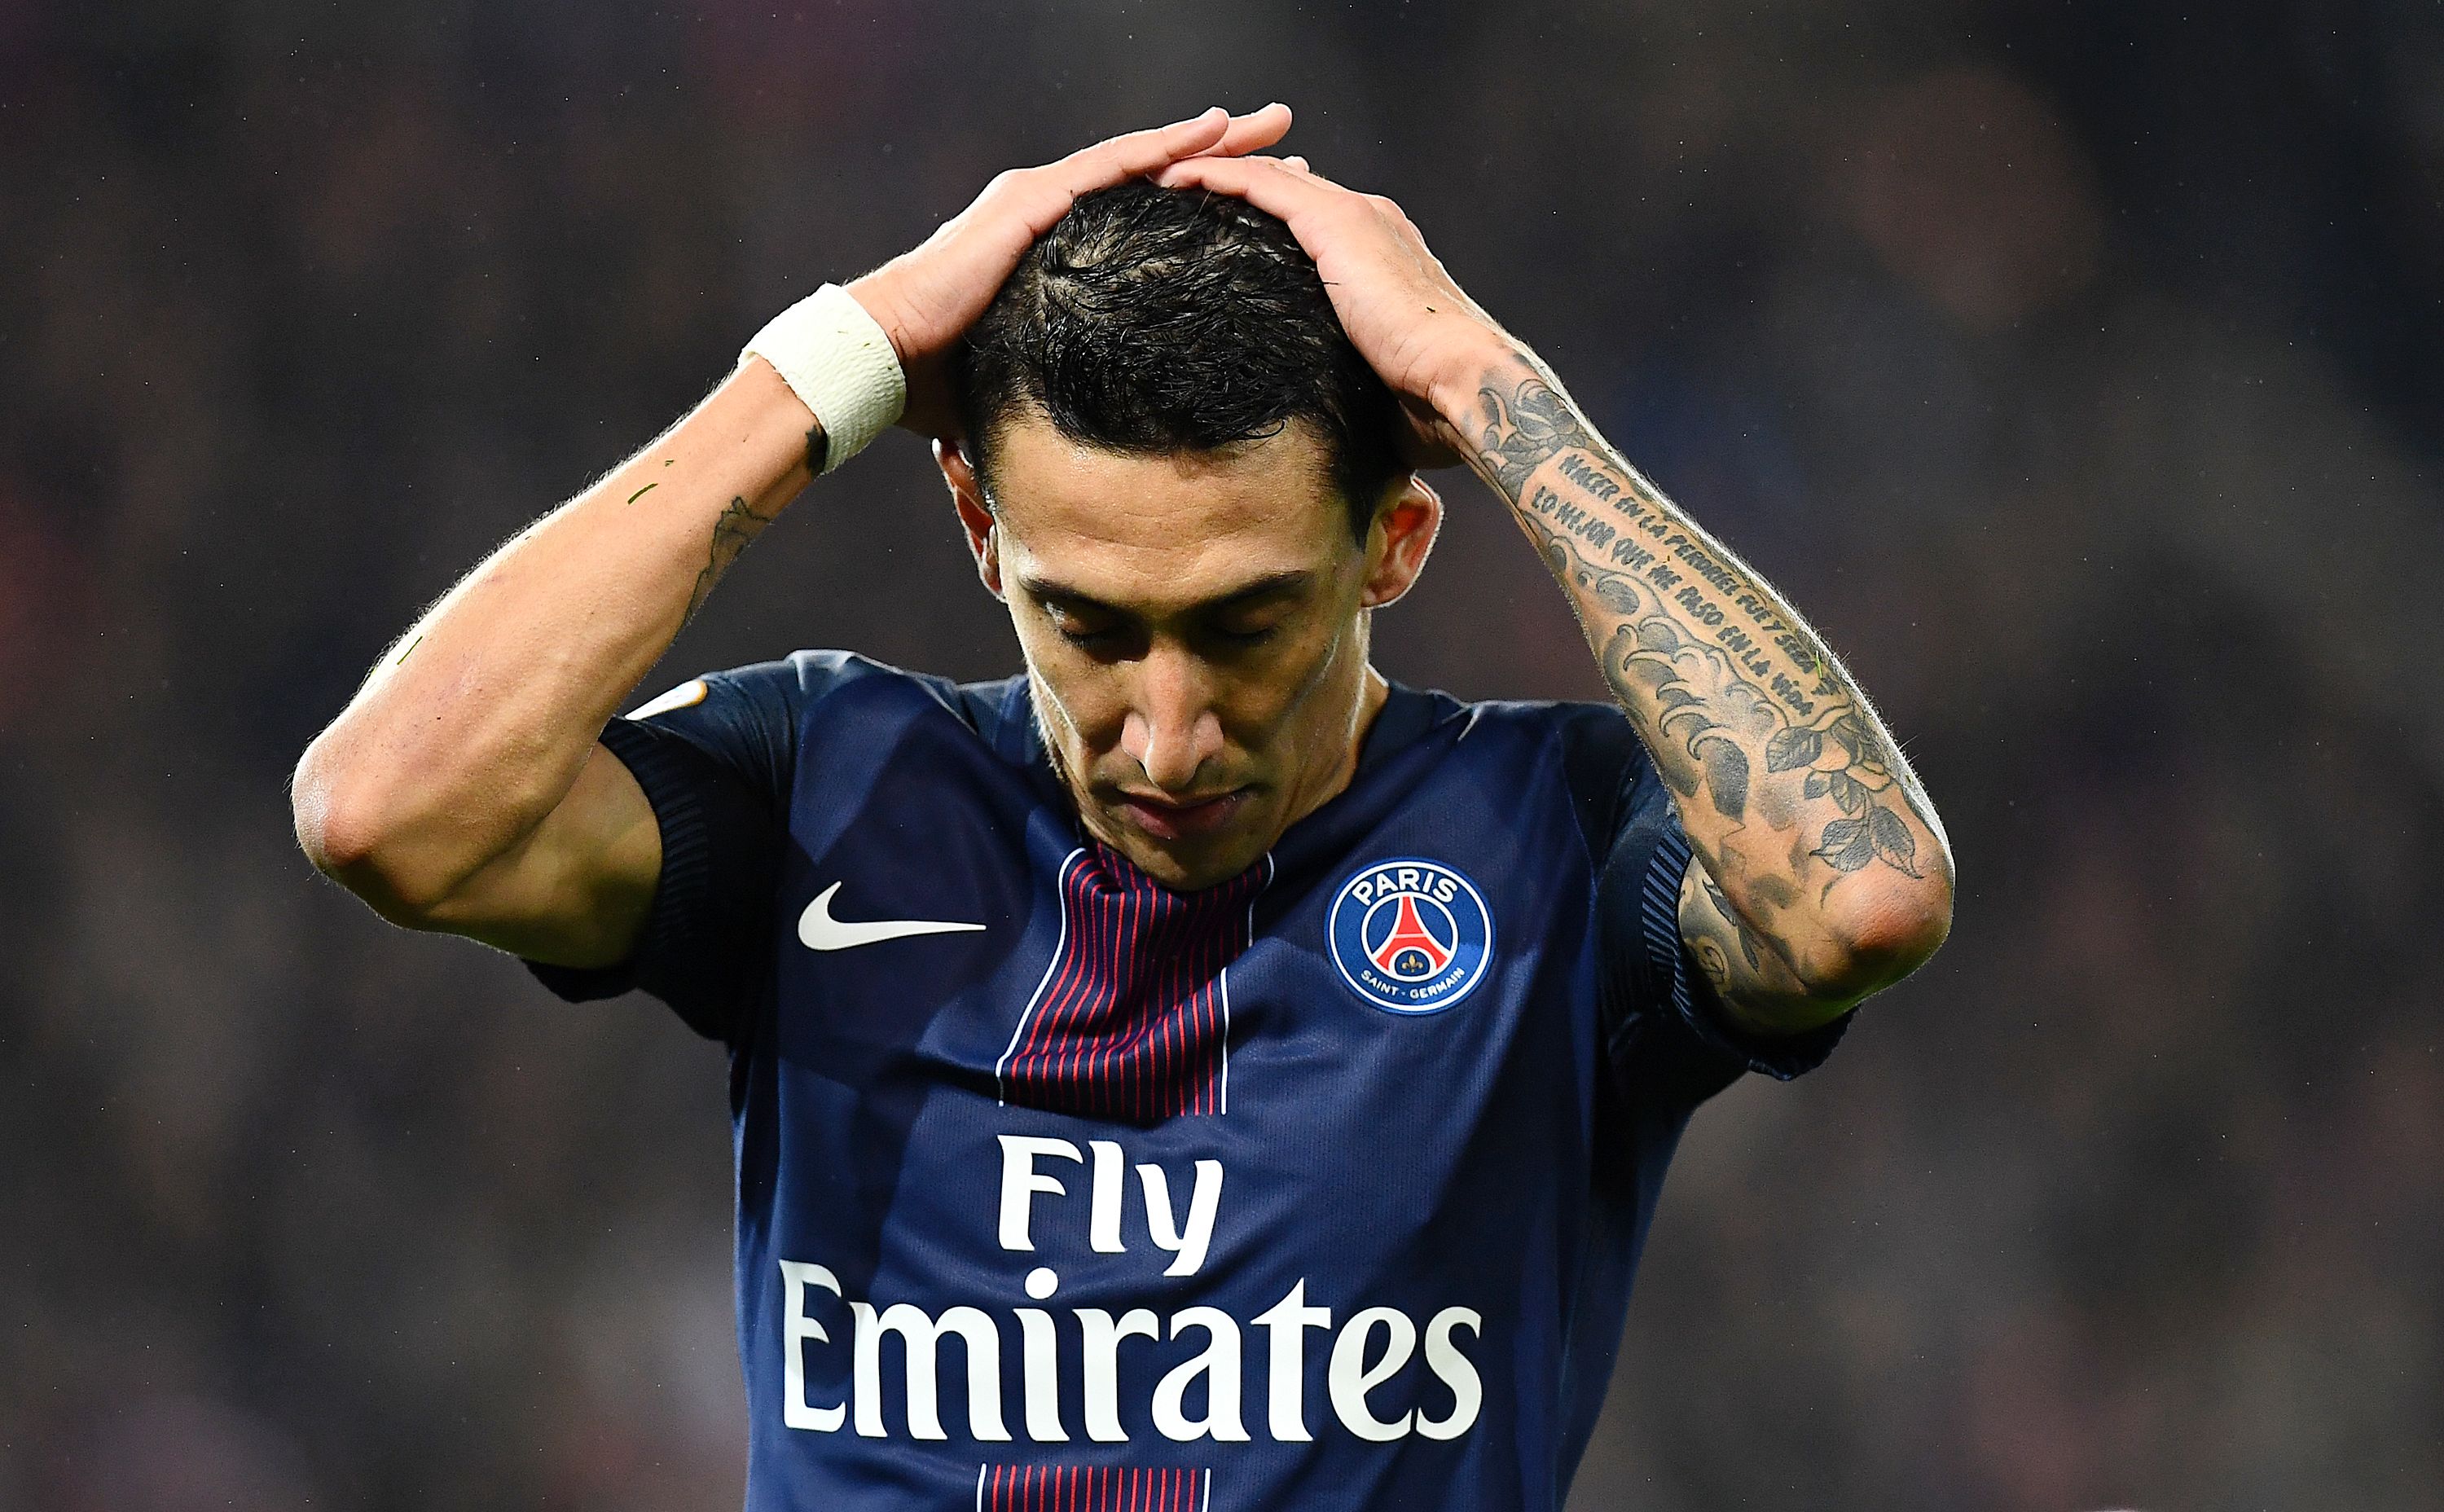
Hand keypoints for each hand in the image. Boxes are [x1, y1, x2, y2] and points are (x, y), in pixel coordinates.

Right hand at [851, 105, 1293, 438]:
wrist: (887, 356)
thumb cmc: (942, 381)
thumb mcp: (1027, 378)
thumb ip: (1063, 395)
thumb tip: (1086, 463)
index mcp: (1055, 244)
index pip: (1145, 211)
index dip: (1204, 198)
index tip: (1264, 197)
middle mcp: (1053, 208)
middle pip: (1156, 173)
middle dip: (1224, 154)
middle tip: (1284, 136)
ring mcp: (1042, 198)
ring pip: (1143, 158)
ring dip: (1209, 140)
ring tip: (1267, 124)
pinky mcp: (1032, 201)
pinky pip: (1112, 167)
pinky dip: (1164, 146)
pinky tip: (1212, 131)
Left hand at [1150, 153, 1513, 466]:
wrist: (1464, 383)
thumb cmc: (1431, 404)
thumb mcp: (1377, 382)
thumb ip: (1346, 376)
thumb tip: (1322, 421)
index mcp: (1382, 253)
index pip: (1309, 220)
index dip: (1261, 216)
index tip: (1216, 227)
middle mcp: (1370, 221)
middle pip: (1286, 188)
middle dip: (1232, 184)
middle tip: (1175, 190)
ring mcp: (1355, 217)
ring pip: (1269, 177)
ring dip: (1211, 171)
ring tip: (1158, 176)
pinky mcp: (1337, 225)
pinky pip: (1261, 186)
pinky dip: (1214, 177)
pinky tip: (1173, 178)